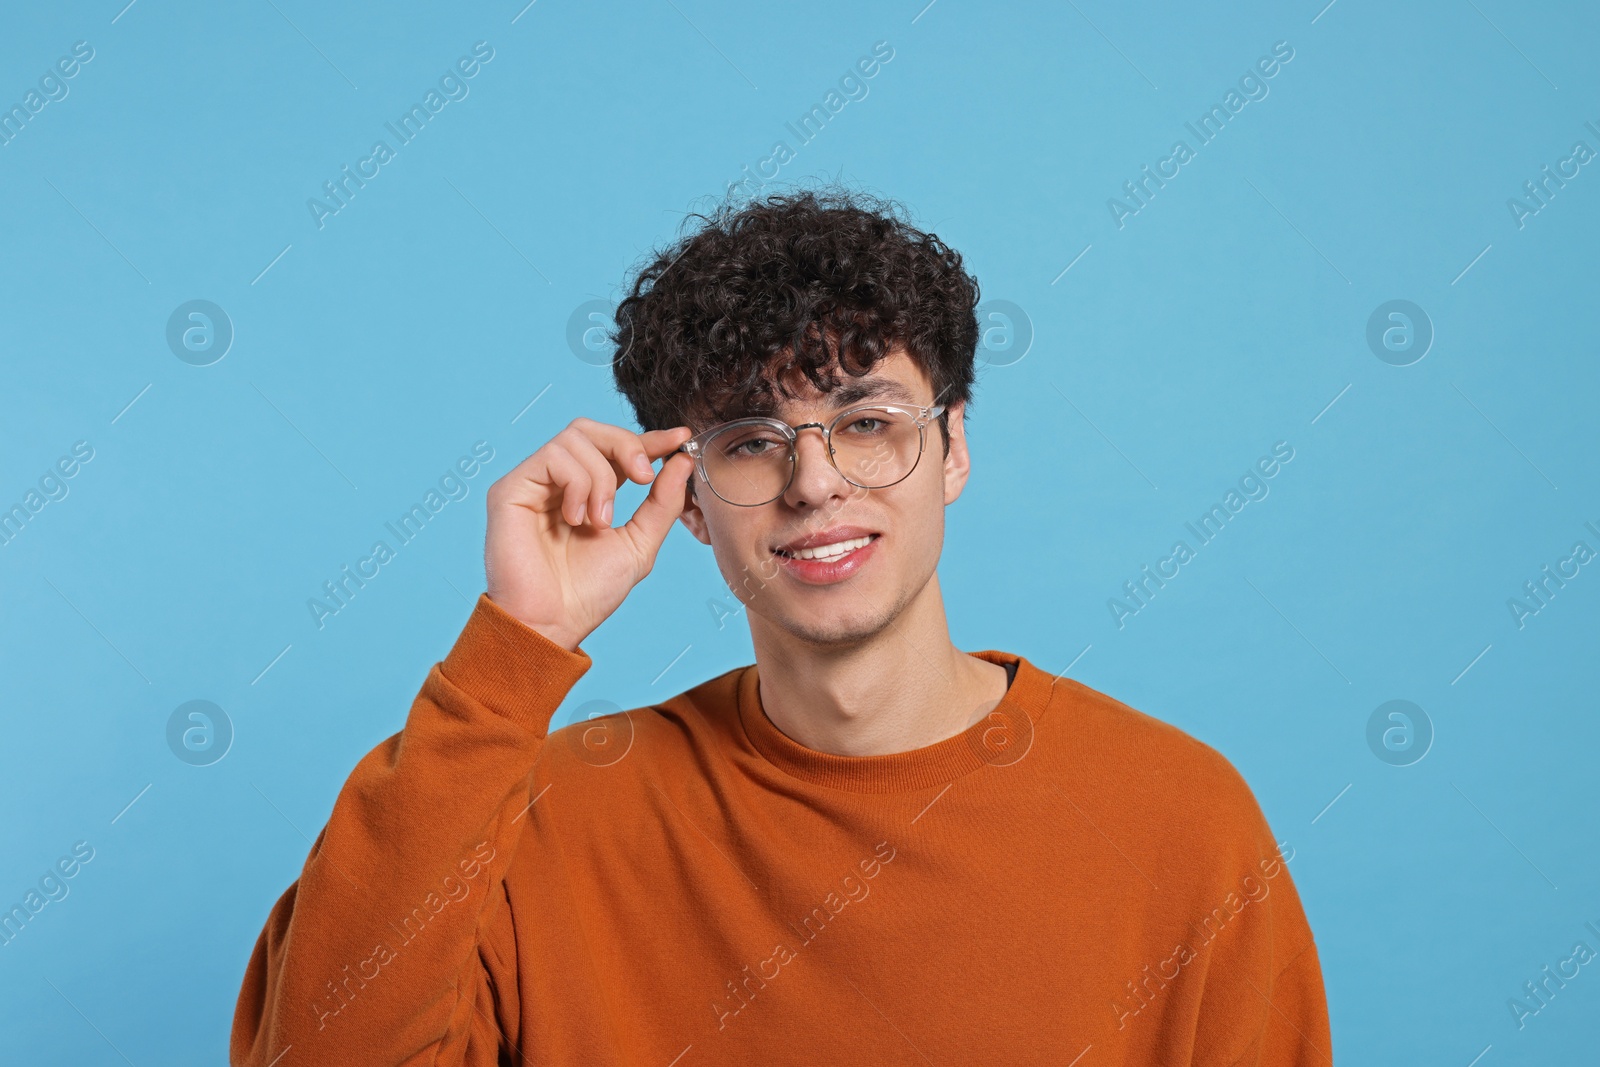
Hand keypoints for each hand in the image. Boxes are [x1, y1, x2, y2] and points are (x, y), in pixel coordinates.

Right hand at [484, 419, 694, 650]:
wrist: (553, 624)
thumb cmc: (589, 593)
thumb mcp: (639, 544)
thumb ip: (662, 503)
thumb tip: (682, 459)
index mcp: (586, 493)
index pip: (615, 449)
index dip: (648, 439)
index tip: (680, 437)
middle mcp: (556, 483)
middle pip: (591, 430)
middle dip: (626, 445)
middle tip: (644, 478)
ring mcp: (532, 483)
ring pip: (575, 439)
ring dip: (601, 478)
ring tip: (600, 521)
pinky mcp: (510, 489)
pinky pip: (552, 456)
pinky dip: (577, 484)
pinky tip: (577, 519)